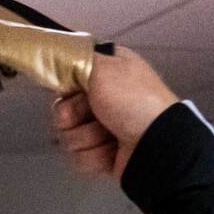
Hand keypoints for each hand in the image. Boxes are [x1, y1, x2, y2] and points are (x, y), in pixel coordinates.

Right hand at [52, 48, 178, 178]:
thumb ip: (75, 59)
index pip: (67, 78)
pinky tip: (112, 154)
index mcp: (106, 72)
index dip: (65, 87)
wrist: (157, 144)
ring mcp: (103, 129)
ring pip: (68, 136)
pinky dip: (95, 157)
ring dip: (87, 138)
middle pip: (62, 110)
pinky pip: (79, 158)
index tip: (72, 89)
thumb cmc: (132, 100)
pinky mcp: (103, 156)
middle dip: (73, 116)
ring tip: (110, 137)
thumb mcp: (103, 67)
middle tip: (92, 115)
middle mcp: (103, 98)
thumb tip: (55, 55)